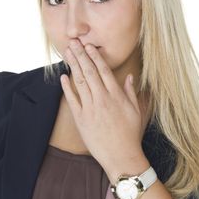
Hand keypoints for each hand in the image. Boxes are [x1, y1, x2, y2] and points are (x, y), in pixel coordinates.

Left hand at [61, 39, 146, 171]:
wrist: (122, 157)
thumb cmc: (131, 135)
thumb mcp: (136, 111)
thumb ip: (130, 92)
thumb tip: (129, 76)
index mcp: (116, 95)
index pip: (103, 70)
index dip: (94, 56)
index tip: (88, 46)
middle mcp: (102, 99)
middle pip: (89, 72)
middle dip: (81, 55)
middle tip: (73, 42)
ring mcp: (90, 109)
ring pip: (80, 82)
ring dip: (73, 66)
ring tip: (68, 53)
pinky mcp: (81, 119)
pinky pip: (72, 100)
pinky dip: (67, 87)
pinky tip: (63, 76)